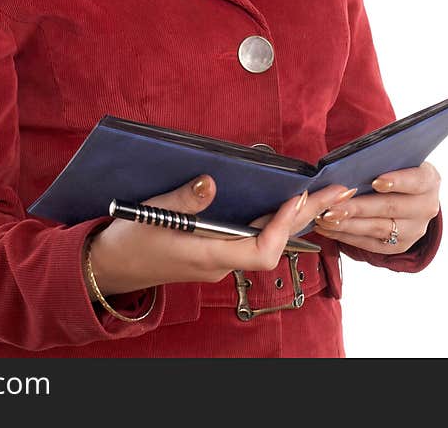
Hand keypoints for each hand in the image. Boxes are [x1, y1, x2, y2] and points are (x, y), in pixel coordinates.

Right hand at [87, 175, 358, 296]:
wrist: (110, 266)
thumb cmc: (129, 241)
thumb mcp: (151, 214)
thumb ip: (183, 199)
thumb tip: (211, 182)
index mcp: (208, 256)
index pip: (261, 251)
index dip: (284, 225)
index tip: (298, 195)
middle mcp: (220, 262)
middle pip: (275, 243)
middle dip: (307, 215)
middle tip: (337, 191)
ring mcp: (219, 259)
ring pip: (267, 239)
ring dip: (295, 216)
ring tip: (322, 194)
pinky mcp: (214, 251)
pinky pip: (253, 237)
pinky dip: (273, 219)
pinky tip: (283, 203)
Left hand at [311, 162, 440, 253]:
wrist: (410, 196)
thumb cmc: (395, 169)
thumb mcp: (396, 160)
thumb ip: (380, 160)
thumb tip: (348, 163)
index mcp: (428, 181)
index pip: (415, 181)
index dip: (397, 181)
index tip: (375, 181)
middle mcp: (426, 208)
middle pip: (390, 207)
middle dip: (358, 207)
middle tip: (332, 206)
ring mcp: (414, 230)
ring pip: (377, 228)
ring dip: (347, 224)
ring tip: (324, 217)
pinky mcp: (399, 246)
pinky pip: (370, 243)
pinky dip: (345, 235)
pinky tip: (326, 228)